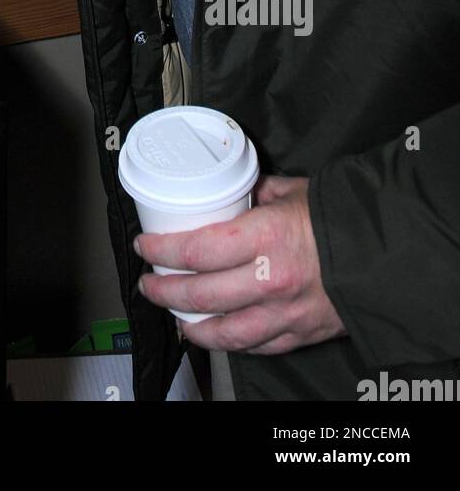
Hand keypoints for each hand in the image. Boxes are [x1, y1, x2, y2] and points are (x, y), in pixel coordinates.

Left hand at [134, 175, 346, 354]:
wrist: (391, 252)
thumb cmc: (341, 217)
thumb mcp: (292, 191)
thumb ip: (256, 193)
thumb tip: (231, 190)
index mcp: (264, 237)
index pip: (195, 250)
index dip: (161, 250)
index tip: (145, 246)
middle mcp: (269, 279)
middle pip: (199, 295)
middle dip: (164, 292)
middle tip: (149, 284)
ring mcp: (284, 313)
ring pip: (223, 332)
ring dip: (190, 326)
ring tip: (175, 317)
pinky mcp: (300, 334)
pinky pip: (255, 346)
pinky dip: (230, 342)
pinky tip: (216, 334)